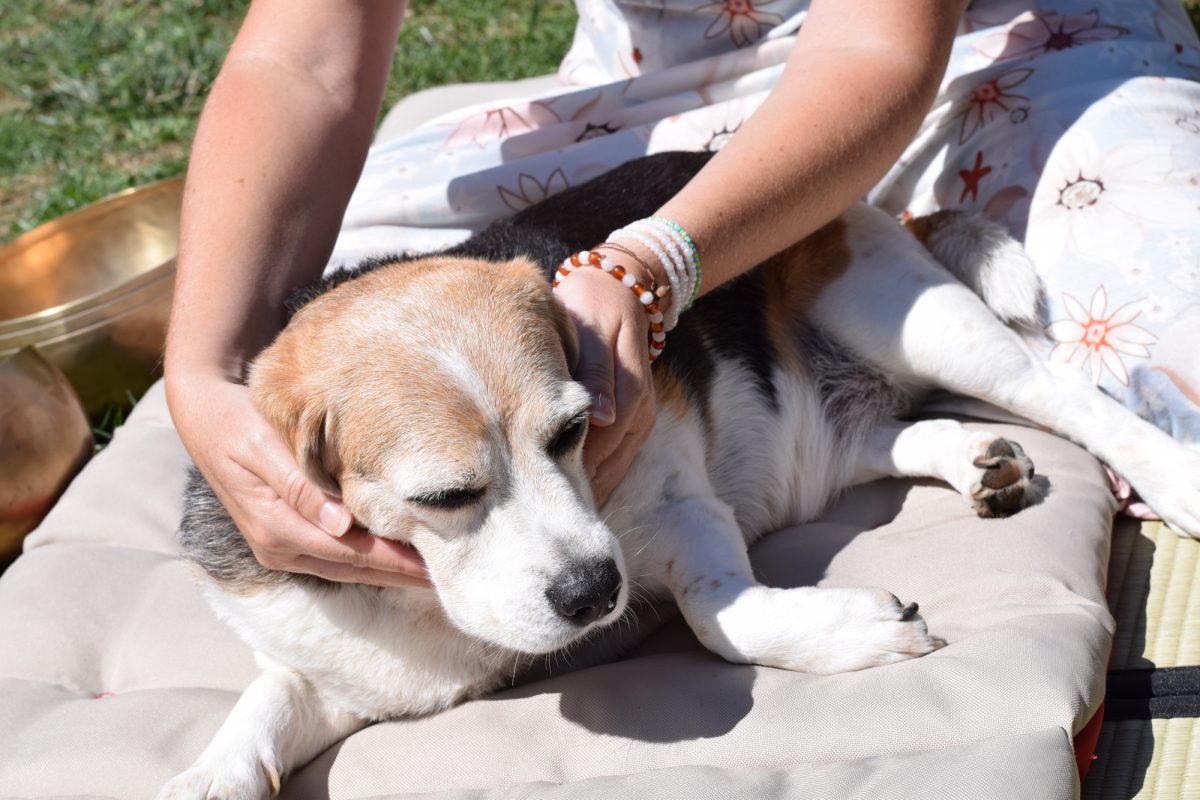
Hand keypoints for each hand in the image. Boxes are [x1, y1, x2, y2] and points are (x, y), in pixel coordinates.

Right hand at [166, 372, 430, 587]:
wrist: (205, 412)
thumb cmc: (238, 420)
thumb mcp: (262, 446)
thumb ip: (299, 485)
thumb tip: (339, 525)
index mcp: (275, 527)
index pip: (351, 552)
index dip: (395, 561)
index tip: (436, 565)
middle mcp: (278, 545)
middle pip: (355, 568)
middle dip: (402, 574)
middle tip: (453, 574)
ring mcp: (281, 544)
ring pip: (348, 566)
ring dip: (391, 570)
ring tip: (437, 570)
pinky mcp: (288, 534)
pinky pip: (337, 554)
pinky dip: (371, 556)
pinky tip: (402, 554)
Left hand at [553, 265, 656, 505]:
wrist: (623, 287)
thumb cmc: (594, 306)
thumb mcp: (593, 331)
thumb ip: (597, 375)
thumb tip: (600, 418)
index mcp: (628, 396)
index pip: (597, 453)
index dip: (567, 484)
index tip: (536, 511)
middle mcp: (637, 414)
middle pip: (604, 471)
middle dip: (573, 502)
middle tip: (537, 531)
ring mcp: (639, 419)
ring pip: (611, 471)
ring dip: (584, 495)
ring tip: (550, 526)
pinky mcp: (634, 419)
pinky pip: (614, 459)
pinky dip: (593, 479)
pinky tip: (568, 497)